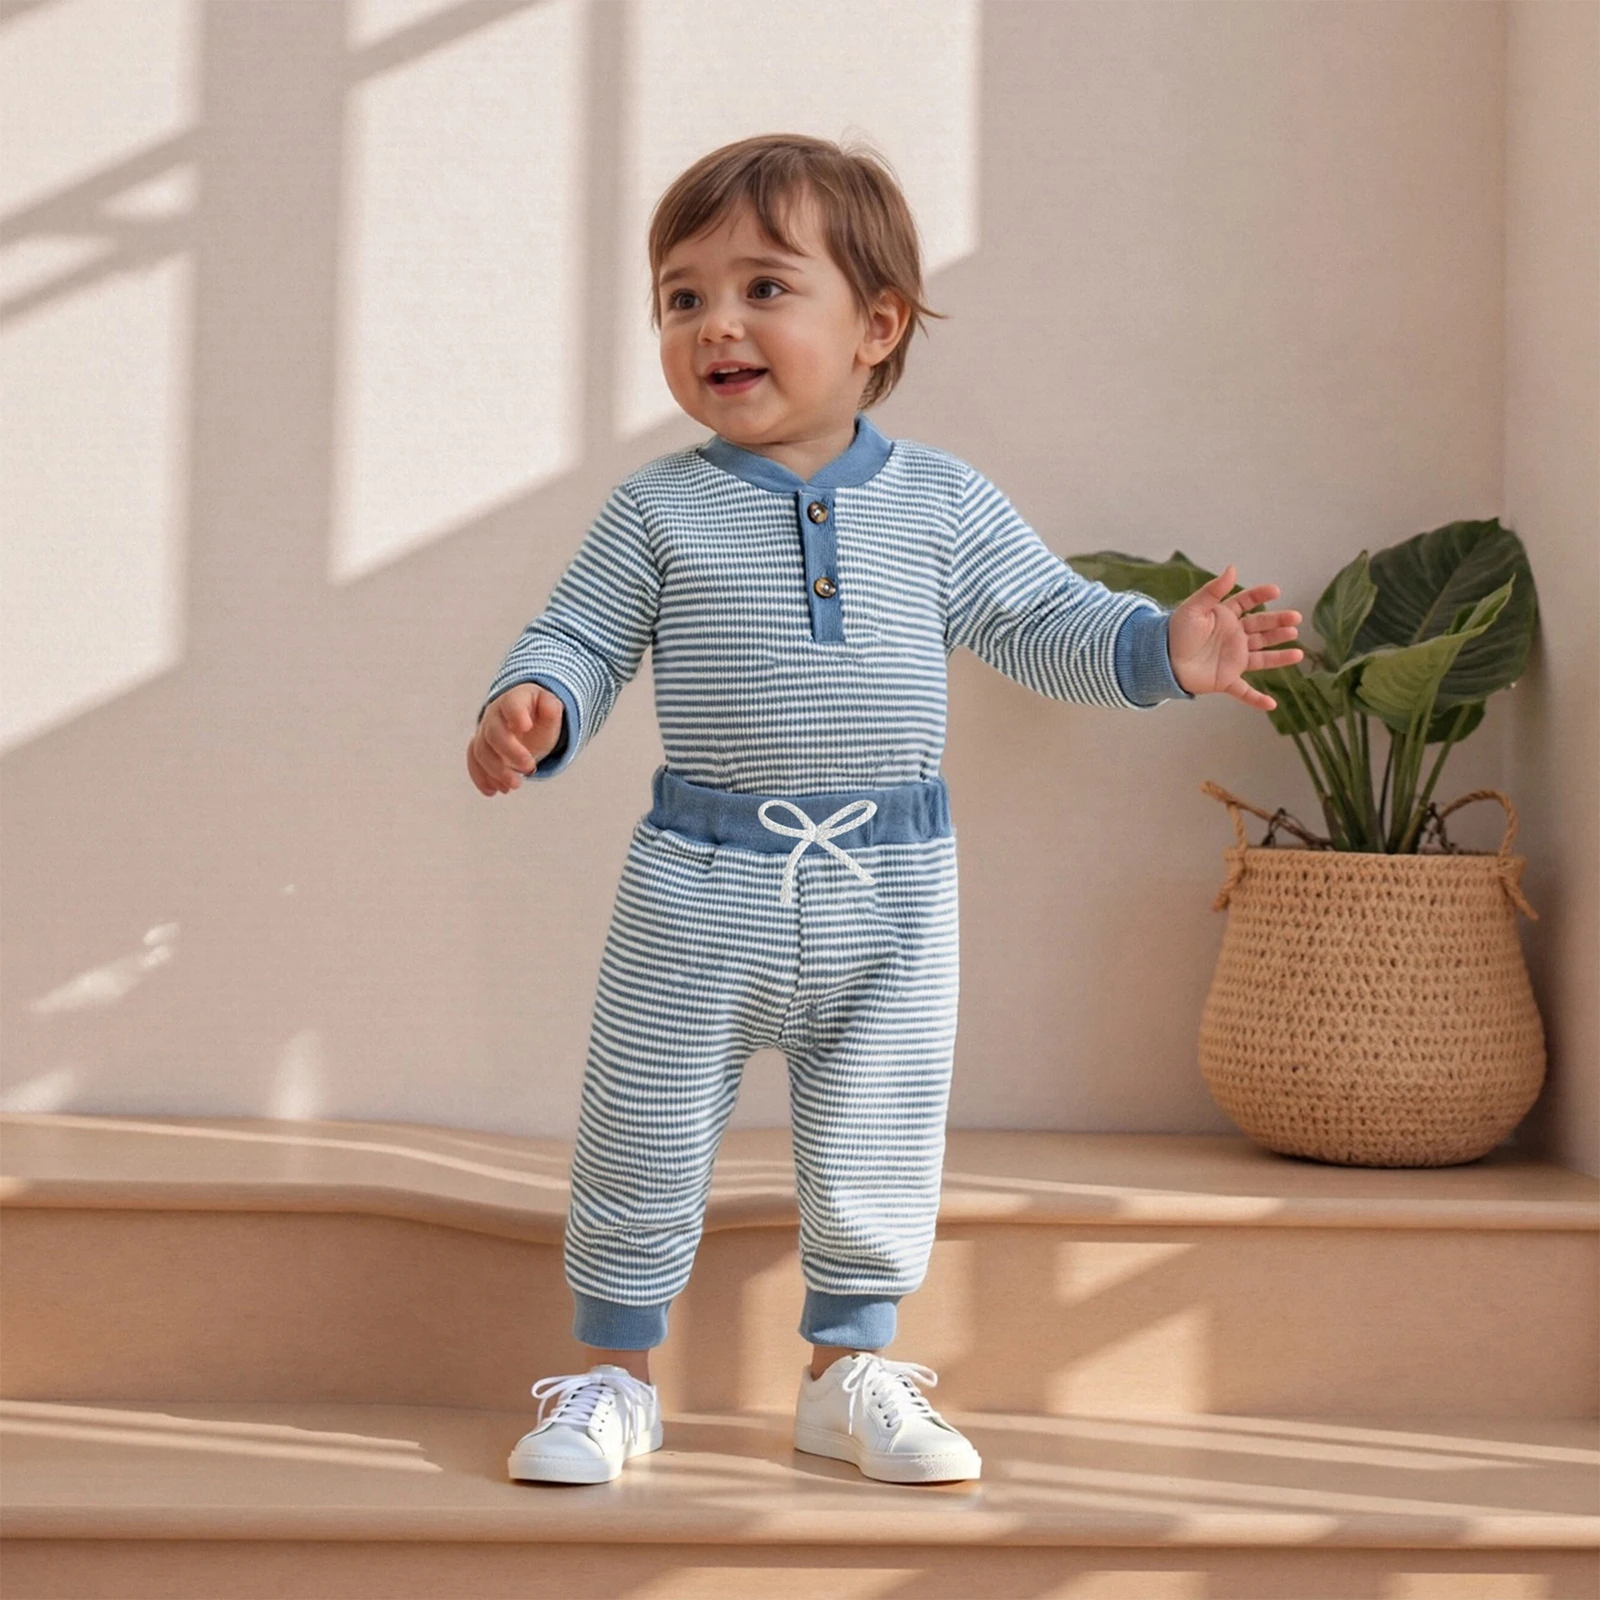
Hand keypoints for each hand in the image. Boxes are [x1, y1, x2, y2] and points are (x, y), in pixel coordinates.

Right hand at [466, 683, 564, 794]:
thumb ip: (551, 708)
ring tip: (516, 784)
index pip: (511, 704)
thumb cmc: (539, 716)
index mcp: (514, 700)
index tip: (526, 727)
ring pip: (481, 751)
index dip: (516, 714)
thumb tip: (550, 707)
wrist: (526, 722)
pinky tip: (493, 790)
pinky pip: (474, 762)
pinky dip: (481, 778)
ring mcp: (484, 733)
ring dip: (497, 771)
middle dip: (510, 753)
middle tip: (530, 768)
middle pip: (494, 733)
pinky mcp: (480, 750)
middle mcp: (494, 715)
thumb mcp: (551, 710)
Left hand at [1168, 564, 1303, 710]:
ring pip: (1262, 657)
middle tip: (1295, 619)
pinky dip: (1256, 700)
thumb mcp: (1194, 608)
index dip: (1261, 596)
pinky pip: (1244, 691)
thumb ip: (1214, 590)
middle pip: (1261, 629)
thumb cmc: (1175, 632)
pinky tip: (1272, 705)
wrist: (1160, 660)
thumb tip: (1233, 568)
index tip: (1275, 591)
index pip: (1247, 603)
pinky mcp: (1225, 679)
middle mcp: (1233, 637)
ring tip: (1298, 652)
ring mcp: (1232, 659)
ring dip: (1279, 656)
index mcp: (1224, 618)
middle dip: (1279, 624)